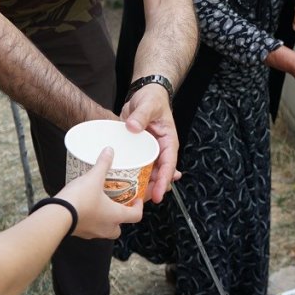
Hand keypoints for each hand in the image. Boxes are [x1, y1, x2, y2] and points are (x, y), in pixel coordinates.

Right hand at [57, 147, 144, 238]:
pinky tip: (85, 209)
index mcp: (115, 216)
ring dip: (105, 220)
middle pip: (119, 228)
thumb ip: (103, 164)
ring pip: (104, 229)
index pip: (136, 216)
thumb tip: (109, 151)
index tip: (137, 199)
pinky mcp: (80, 233)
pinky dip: (91, 221)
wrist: (57, 215)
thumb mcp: (93, 178)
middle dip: (120, 218)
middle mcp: (106, 228)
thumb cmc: (80, 199)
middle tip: (117, 204)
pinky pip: (90, 229)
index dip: (139, 207)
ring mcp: (92, 233)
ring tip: (100, 205)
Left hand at [119, 84, 178, 202]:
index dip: (164, 180)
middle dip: (154, 189)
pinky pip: (138, 166)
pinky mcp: (139, 150)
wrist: (145, 93)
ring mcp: (149, 151)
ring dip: (144, 185)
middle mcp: (160, 149)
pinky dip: (134, 176)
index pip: (169, 164)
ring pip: (149, 173)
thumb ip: (141, 115)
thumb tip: (132, 127)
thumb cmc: (152, 98)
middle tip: (143, 201)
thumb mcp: (148, 104)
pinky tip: (126, 186)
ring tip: (135, 199)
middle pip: (159, 174)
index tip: (159, 194)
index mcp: (168, 141)